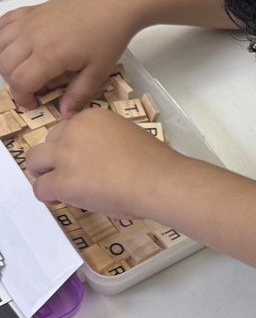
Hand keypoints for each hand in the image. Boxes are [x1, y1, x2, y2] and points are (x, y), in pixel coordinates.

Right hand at [0, 0, 137, 114]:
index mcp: (48, 55)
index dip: (23, 98)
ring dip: (7, 62)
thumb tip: (66, 113)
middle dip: (16, 83)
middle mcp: (32, 36)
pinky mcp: (31, 10)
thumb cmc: (109, 35)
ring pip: (0, 46)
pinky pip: (3, 24)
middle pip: (4, 66)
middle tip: (36, 88)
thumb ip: (78, 95)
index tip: (35, 102)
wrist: (114, 4)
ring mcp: (29, 21)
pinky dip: (3, 38)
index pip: (19, 83)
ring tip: (29, 69)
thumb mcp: (98, 72)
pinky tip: (16, 47)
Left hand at [26, 110, 178, 218]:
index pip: (68, 129)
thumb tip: (99, 162)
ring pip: (34, 161)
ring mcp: (66, 155)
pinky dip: (48, 196)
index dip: (71, 148)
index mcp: (93, 117)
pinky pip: (40, 188)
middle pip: (48, 142)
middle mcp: (74, 130)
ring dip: (44, 175)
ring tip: (59, 189)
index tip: (82, 162)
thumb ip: (106, 141)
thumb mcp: (128, 136)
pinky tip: (62, 200)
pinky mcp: (62, 181)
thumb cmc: (155, 164)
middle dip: (53, 159)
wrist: (158, 181)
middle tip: (66, 175)